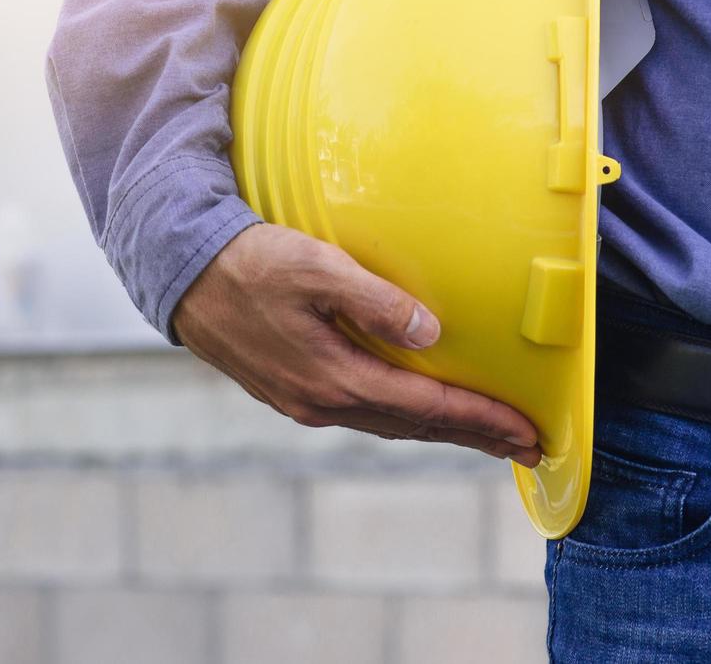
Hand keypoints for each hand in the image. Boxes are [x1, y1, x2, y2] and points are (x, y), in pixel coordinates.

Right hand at [172, 223, 542, 466]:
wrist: (181, 275)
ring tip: (484, 434)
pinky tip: (416, 410)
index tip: (529, 431)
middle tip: (528, 447)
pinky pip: (363, 413)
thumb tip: (430, 335)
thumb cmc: (249, 262)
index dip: (482, 420)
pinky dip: (403, 417)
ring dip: (440, 431)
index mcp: (333, 378)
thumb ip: (375, 300)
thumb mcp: (315, 267)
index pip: (426, 408)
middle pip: (414, 428)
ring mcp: (303, 401)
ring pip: (388, 424)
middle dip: (474, 436)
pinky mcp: (290, 390)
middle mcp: (321, 402)